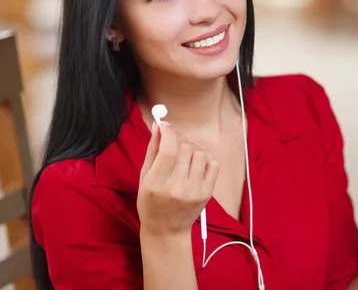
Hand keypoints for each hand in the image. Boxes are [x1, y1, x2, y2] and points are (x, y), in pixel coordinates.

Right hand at [137, 122, 219, 236]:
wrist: (166, 230)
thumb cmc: (151, 202)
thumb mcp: (144, 177)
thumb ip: (152, 150)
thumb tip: (159, 125)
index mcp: (157, 184)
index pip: (168, 150)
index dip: (168, 132)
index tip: (165, 126)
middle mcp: (177, 188)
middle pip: (185, 149)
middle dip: (178, 138)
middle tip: (173, 140)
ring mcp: (195, 192)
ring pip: (200, 153)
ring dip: (192, 147)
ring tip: (184, 153)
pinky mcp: (207, 193)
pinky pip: (213, 164)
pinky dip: (205, 156)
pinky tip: (196, 160)